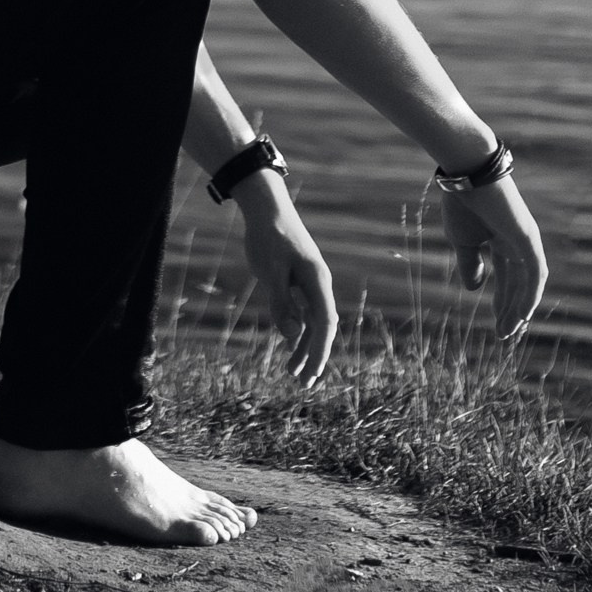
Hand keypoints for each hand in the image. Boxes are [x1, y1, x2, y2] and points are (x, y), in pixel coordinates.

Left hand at [238, 183, 339, 385]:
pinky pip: (303, 311)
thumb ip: (281, 304)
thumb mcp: (271, 272)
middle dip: (314, 356)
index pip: (325, 324)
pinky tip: (289, 345)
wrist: (267, 207)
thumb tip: (293, 336)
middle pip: (322, 327)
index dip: (320, 351)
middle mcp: (318, 284)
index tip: (313, 374)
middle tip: (303, 384)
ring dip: (304, 347)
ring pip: (312, 322)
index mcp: (316, 281)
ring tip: (292, 373)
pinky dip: (297, 330)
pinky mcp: (298, 280)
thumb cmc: (268, 237)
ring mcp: (309, 283)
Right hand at [441, 168, 546, 339]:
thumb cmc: (462, 203)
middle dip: (511, 310)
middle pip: (519, 284)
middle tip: (504, 336)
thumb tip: (475, 288)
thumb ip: (470, 264)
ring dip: (520, 308)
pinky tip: (523, 314)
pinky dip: (530, 295)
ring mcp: (526, 241)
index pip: (507, 279)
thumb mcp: (462, 241)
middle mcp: (518, 243)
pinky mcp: (528, 238)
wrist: (466, 176)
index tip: (497, 326)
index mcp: (502, 242)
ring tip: (510, 330)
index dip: (502, 303)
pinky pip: (534, 273)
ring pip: (529, 283)